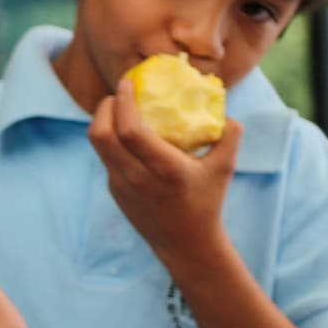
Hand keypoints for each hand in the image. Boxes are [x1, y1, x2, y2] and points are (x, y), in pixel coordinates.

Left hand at [89, 77, 241, 265]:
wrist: (186, 245)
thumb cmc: (207, 203)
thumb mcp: (224, 169)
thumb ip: (229, 137)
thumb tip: (228, 112)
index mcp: (163, 168)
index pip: (130, 130)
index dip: (123, 102)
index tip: (127, 82)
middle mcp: (136, 176)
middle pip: (102, 134)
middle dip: (105, 107)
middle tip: (118, 93)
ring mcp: (121, 184)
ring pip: (98, 145)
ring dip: (103, 120)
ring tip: (117, 107)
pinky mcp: (114, 190)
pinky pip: (105, 156)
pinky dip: (110, 138)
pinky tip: (123, 131)